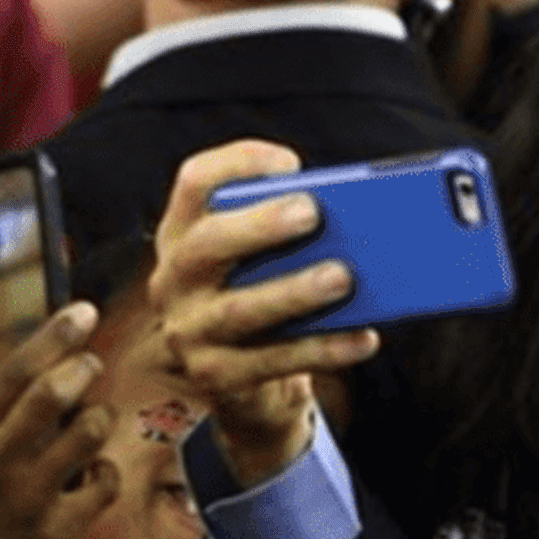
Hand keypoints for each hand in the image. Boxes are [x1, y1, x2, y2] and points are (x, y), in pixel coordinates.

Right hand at [150, 141, 378, 485]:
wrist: (234, 376)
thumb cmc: (258, 292)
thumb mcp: (258, 256)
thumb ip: (288, 231)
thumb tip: (357, 217)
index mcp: (184, 233)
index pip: (194, 183)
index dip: (237, 164)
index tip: (289, 161)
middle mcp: (174, 279)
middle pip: (206, 245)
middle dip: (259, 226)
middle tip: (312, 212)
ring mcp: (190, 331)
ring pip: (240, 310)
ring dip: (295, 291)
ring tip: (344, 277)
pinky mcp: (219, 375)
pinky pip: (274, 362)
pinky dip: (323, 348)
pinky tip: (364, 337)